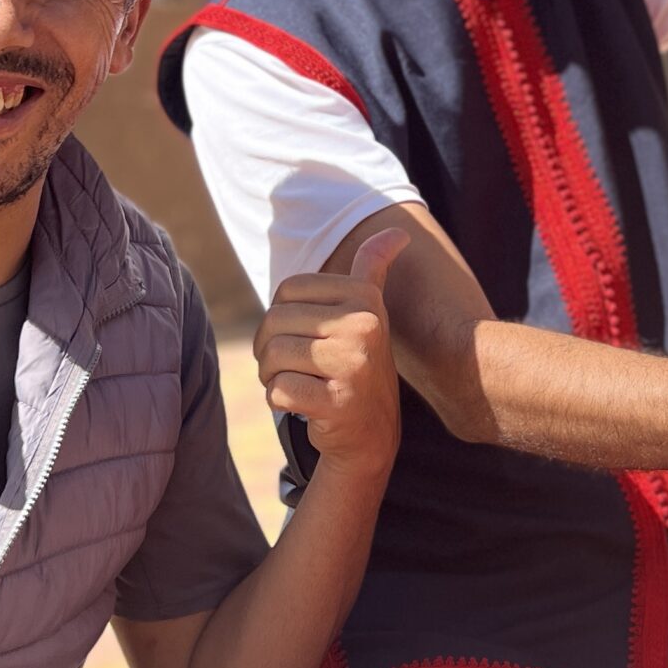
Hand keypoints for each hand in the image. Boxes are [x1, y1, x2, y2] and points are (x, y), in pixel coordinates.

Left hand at [254, 230, 407, 488]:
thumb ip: (373, 269)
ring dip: (273, 377)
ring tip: (300, 385)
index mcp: (364, 299)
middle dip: (270, 350)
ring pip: (271, 356)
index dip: (282, 316)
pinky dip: (281, 401)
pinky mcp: (338, 402)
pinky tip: (306, 405)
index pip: (287, 290)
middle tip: (295, 367)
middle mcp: (363, 326)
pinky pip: (279, 391)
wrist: (372, 435)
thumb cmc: (358, 366)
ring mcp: (353, 365)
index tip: (304, 336)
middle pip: (273, 322)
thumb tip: (397, 232)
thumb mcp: (369, 314)